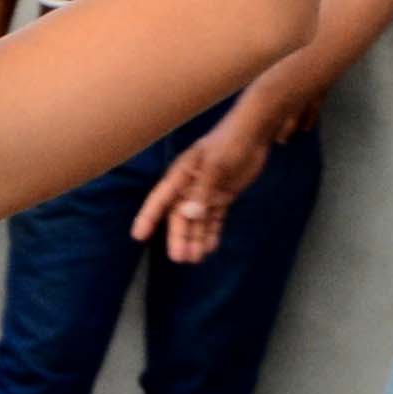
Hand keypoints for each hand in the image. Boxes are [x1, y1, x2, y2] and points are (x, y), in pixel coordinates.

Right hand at [138, 118, 269, 264]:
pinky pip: (214, 219)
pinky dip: (212, 233)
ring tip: (195, 259)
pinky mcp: (222, 197)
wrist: (254, 134)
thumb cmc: (230, 142)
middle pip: (180, 216)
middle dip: (179, 236)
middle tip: (179, 258)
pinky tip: (210, 248)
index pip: (161, 198)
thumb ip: (203, 190)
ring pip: (197, 221)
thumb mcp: (215, 164)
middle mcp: (190, 186)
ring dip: (195, 239)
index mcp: (181, 174)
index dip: (149, 217)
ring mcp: (206, 193)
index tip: (138, 236)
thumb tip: (190, 215)